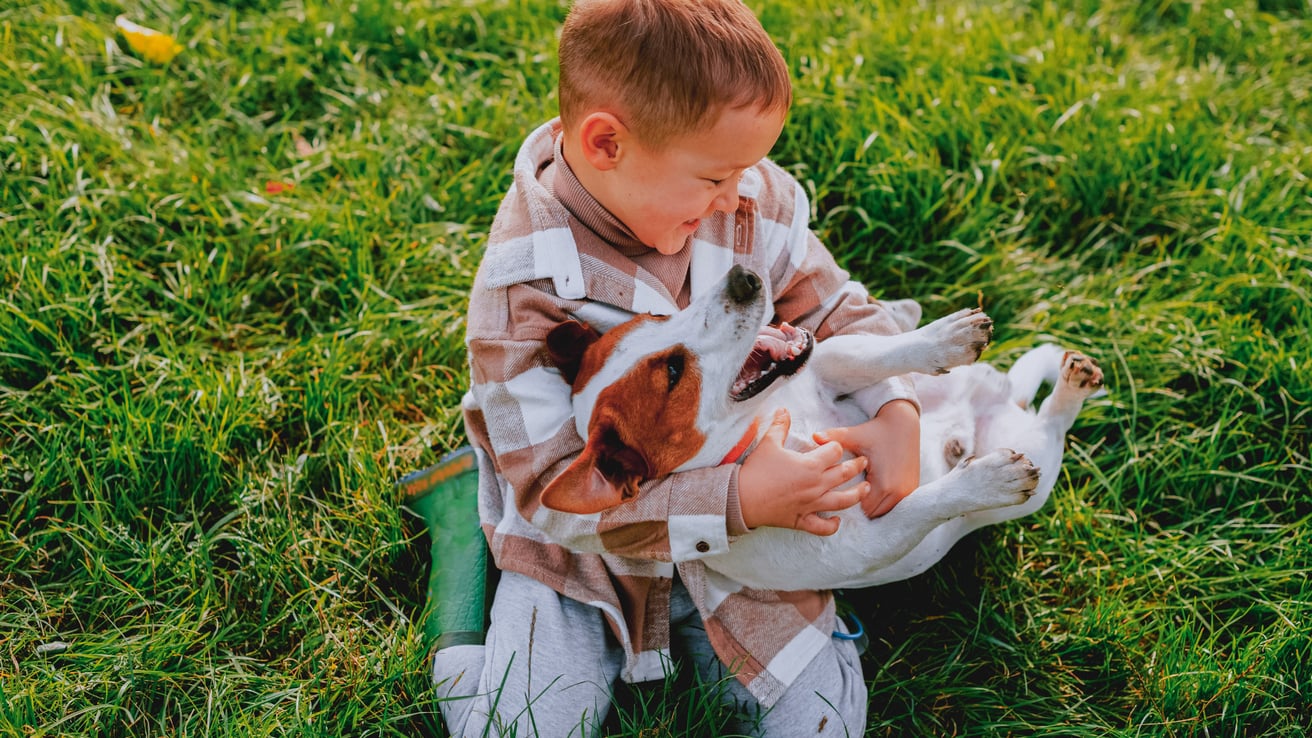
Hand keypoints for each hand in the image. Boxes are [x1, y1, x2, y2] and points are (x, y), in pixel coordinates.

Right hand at [737, 408, 869, 535]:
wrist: (741, 498)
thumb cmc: (756, 470)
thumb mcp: (768, 443)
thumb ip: (779, 425)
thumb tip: (783, 410)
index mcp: (811, 465)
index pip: (835, 451)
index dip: (836, 445)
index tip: (834, 445)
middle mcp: (817, 485)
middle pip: (845, 473)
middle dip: (857, 466)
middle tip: (864, 461)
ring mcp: (812, 504)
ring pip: (843, 501)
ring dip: (858, 494)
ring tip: (866, 488)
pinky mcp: (803, 520)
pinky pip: (823, 527)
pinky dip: (832, 525)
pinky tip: (837, 520)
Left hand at [815, 400, 919, 517]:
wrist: (903, 424)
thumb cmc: (876, 431)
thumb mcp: (855, 435)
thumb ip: (834, 438)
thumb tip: (814, 436)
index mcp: (884, 484)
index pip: (862, 509)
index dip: (849, 503)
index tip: (838, 494)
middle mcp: (899, 492)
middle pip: (873, 514)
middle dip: (859, 507)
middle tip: (846, 493)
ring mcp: (908, 492)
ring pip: (884, 511)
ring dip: (872, 505)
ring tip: (859, 492)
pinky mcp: (912, 489)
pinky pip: (894, 505)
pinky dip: (883, 501)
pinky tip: (872, 490)